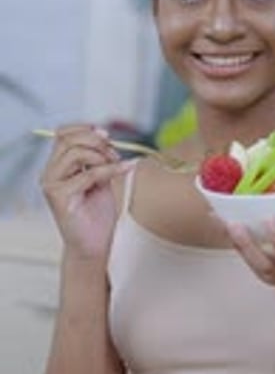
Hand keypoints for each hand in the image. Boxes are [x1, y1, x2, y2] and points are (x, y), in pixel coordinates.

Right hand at [40, 125, 133, 259]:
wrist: (95, 244)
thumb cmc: (97, 214)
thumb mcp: (100, 178)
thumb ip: (98, 158)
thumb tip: (105, 135)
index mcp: (57, 166)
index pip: (63, 134)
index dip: (85, 129)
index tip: (106, 134)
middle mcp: (50, 173)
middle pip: (68, 140)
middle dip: (96, 141)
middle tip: (114, 152)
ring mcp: (52, 185)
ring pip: (75, 153)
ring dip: (101, 155)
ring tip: (116, 164)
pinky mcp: (59, 197)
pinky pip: (87, 175)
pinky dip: (110, 170)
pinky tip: (124, 169)